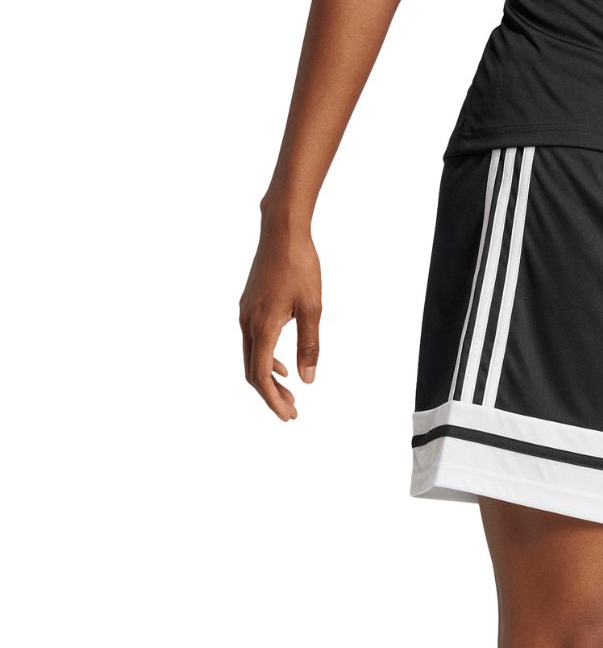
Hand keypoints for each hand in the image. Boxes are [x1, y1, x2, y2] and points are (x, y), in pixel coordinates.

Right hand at [238, 219, 322, 419]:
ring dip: (269, 379)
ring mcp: (245, 313)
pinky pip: (252, 342)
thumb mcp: (312, 309)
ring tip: (290, 394)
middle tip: (292, 413)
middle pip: (252, 371)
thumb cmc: (300, 267)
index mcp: (262, 325)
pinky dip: (265, 360)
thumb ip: (310, 346)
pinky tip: (283, 367)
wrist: (282, 232)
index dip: (273, 399)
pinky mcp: (249, 306)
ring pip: (251, 357)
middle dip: (271, 395)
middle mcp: (247, 321)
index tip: (288, 415)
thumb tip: (308, 379)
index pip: (260, 374)